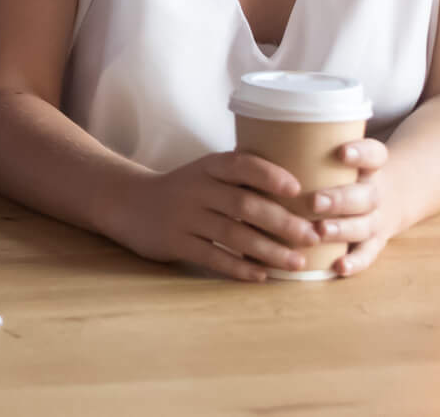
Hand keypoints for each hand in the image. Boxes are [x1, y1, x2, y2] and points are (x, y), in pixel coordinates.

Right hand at [112, 151, 320, 281]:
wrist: (127, 202)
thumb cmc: (183, 190)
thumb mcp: (205, 174)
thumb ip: (241, 180)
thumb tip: (300, 196)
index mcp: (207, 167)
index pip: (240, 164)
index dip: (269, 175)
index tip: (297, 189)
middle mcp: (196, 189)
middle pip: (244, 205)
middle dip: (282, 222)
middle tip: (312, 237)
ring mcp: (183, 216)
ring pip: (233, 235)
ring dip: (269, 250)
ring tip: (297, 262)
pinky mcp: (174, 242)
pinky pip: (212, 256)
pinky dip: (239, 268)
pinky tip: (262, 276)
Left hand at [307, 138, 396, 276]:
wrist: (382, 200)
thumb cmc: (339, 175)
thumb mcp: (331, 160)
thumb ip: (302, 153)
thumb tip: (244, 144)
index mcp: (366, 167)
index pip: (375, 154)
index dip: (361, 153)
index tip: (341, 152)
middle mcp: (373, 193)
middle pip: (365, 195)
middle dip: (339, 198)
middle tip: (315, 201)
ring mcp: (375, 220)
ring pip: (365, 225)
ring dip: (342, 229)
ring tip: (320, 231)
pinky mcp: (373, 244)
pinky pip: (367, 255)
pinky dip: (355, 262)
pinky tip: (338, 267)